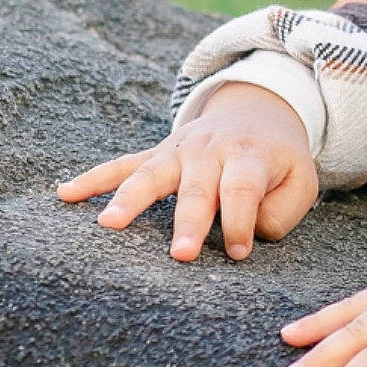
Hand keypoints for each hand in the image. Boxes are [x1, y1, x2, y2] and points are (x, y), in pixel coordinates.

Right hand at [56, 81, 319, 261]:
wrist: (257, 110)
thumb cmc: (279, 161)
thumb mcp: (301, 181)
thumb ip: (282, 211)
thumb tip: (250, 234)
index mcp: (249, 157)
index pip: (243, 190)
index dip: (241, 222)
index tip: (238, 252)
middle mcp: (209, 151)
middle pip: (197, 188)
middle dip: (189, 222)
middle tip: (181, 255)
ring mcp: (177, 151)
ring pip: (151, 174)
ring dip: (131, 199)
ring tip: (109, 224)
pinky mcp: (156, 154)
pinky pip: (120, 165)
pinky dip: (92, 178)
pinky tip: (65, 194)